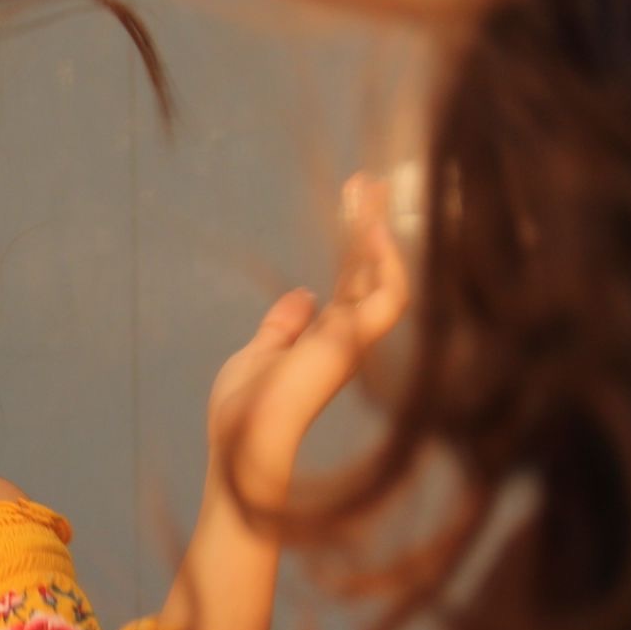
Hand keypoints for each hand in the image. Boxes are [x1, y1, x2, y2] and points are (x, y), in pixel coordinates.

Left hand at [206, 173, 410, 507]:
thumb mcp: (257, 355)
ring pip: (380, 275)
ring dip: (375, 230)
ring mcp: (353, 341)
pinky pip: (388, 297)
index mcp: (325, 340)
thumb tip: (302, 294)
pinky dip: (386, 264)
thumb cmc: (242, 415)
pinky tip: (373, 230)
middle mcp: (347, 338)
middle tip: (370, 179)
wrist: (242, 450)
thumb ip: (282, 326)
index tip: (353, 201)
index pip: (349, 282)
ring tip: (369, 187)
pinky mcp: (353, 344)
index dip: (352, 243)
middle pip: (366, 270)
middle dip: (368, 224)